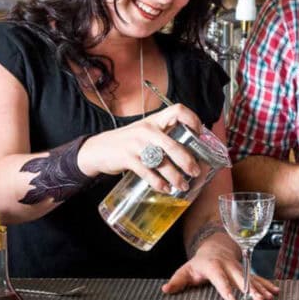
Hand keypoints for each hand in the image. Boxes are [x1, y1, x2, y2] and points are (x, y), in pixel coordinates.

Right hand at [77, 103, 205, 193]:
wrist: (98, 149)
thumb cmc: (127, 141)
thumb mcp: (145, 131)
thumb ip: (163, 135)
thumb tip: (190, 148)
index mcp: (154, 120)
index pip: (178, 110)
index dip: (192, 120)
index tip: (200, 134)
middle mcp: (147, 130)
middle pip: (173, 145)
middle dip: (187, 161)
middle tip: (195, 171)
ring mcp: (136, 144)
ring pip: (162, 162)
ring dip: (175, 176)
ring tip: (183, 186)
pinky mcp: (128, 158)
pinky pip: (148, 172)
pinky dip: (158, 183)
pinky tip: (165, 189)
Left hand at [161, 232, 279, 299]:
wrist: (216, 246)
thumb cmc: (201, 261)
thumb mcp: (187, 269)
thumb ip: (177, 280)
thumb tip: (165, 290)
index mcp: (213, 265)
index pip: (219, 277)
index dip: (225, 287)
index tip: (231, 299)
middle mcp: (229, 265)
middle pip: (240, 276)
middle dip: (249, 288)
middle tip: (256, 298)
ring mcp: (239, 268)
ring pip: (251, 278)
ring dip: (260, 288)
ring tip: (268, 298)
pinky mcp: (246, 271)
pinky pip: (257, 278)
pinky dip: (266, 284)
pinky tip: (274, 292)